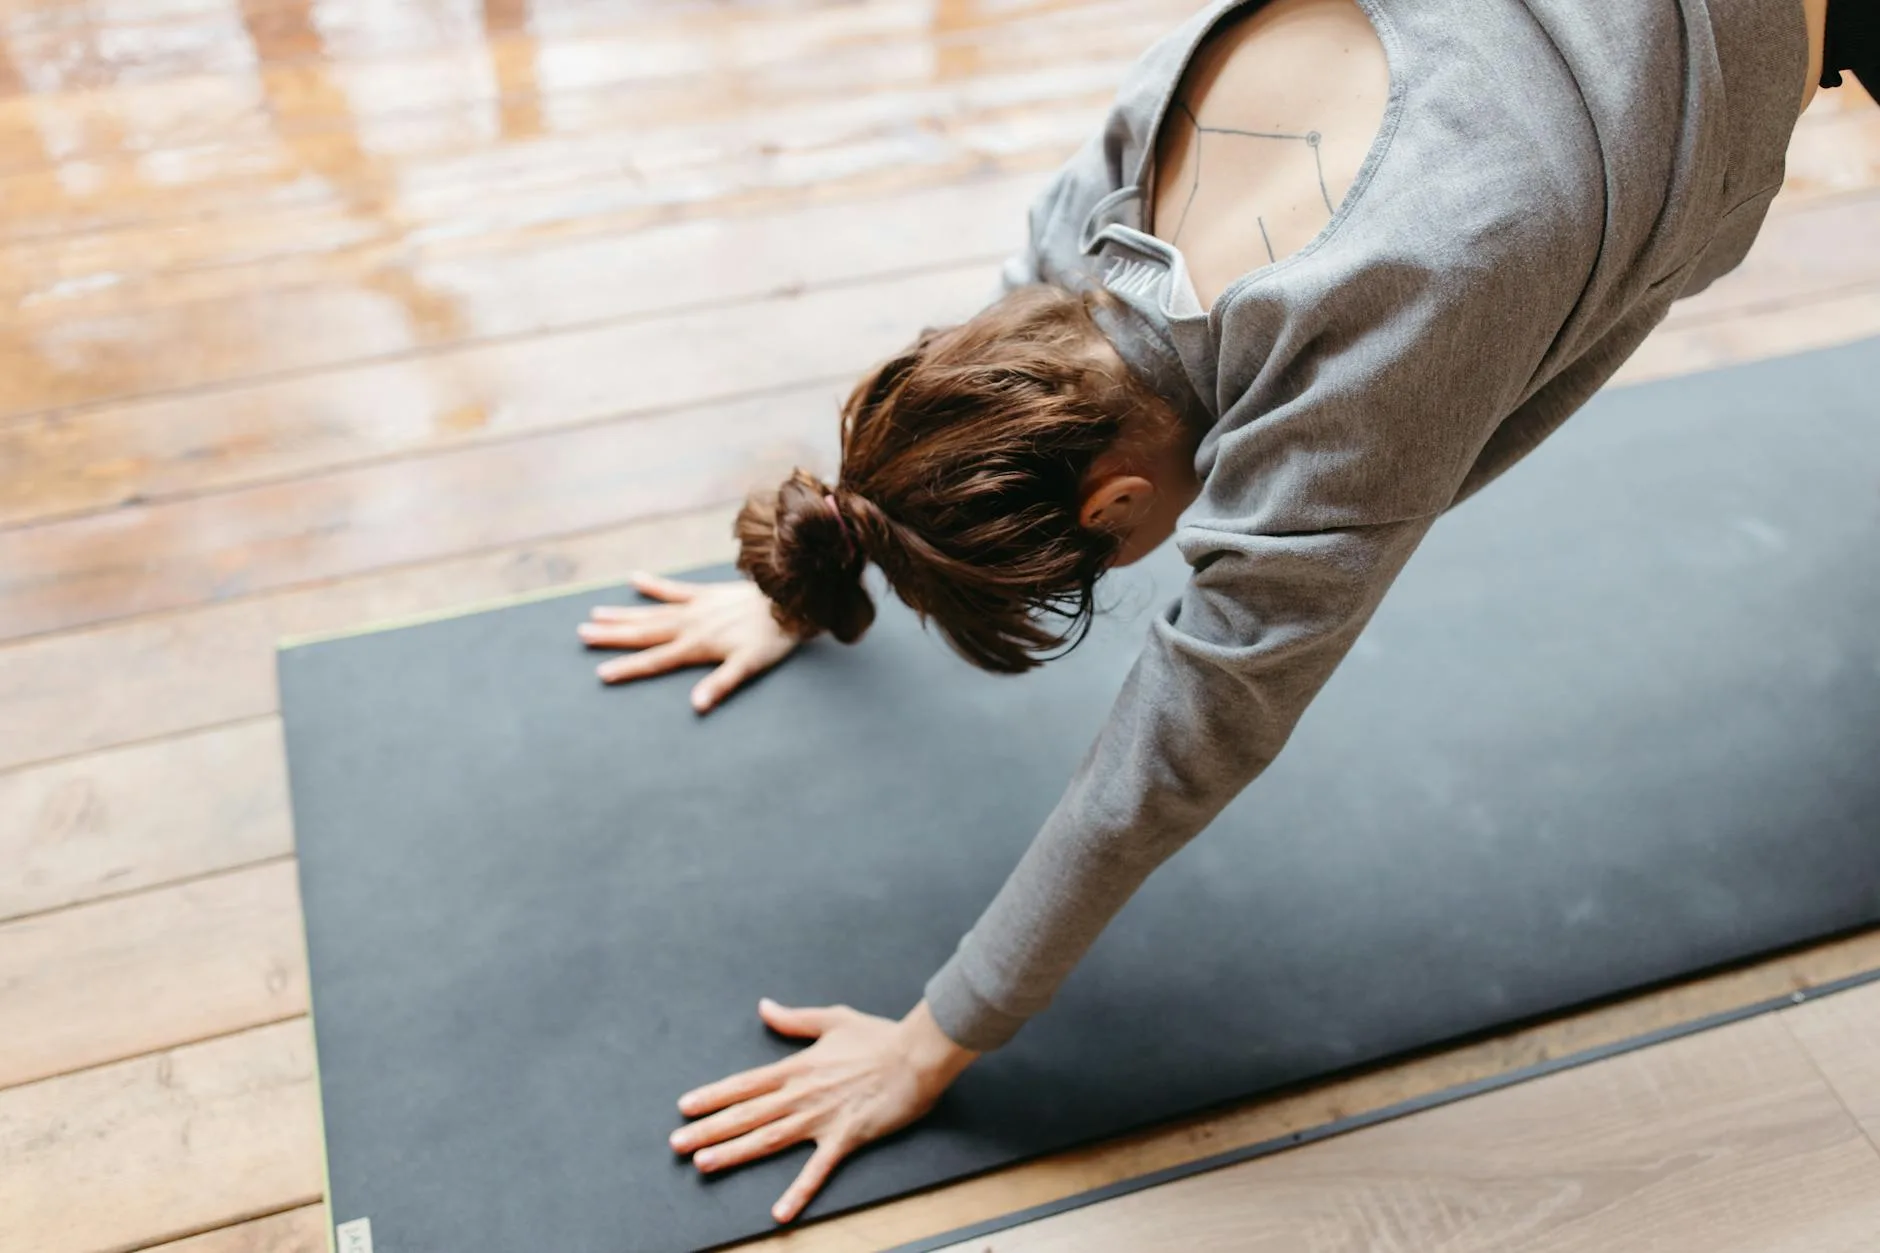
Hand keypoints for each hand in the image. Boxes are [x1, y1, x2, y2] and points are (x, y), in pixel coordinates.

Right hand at [578, 573, 797, 711]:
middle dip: (612, 636)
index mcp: (696, 646)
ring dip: (623, 614)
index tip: (601, 673)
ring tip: (595, 614)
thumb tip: (696, 706)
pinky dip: (654, 585)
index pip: (655, 661)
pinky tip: (634, 578)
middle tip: (582, 634)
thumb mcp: (747, 668)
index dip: (628, 668)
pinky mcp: (705, 593)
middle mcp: (689, 625)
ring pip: (651, 612)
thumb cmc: (769, 641)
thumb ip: (719, 686)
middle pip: (643, 633)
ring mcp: (695, 607)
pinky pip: (674, 589)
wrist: (788, 603)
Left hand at [670, 998, 977, 1223]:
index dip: (713, 1096)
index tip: (685, 1107)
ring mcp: (821, 1118)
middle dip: (709, 1129)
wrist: (916, 1055)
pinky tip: (779, 1213)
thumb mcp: (832, 1019)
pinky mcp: (845, 1138)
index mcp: (797, 1067)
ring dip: (734, 1153)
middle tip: (677, 1144)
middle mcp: (801, 1094)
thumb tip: (764, 1007)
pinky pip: (817, 1170)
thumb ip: (794, 1020)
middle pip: (747, 1114)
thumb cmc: (878, 1037)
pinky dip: (798, 1192)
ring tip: (704, 1164)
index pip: (745, 1084)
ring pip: (768, 1139)